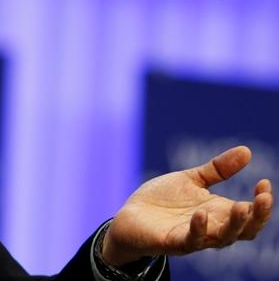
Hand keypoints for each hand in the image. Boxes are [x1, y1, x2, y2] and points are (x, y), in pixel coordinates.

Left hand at [102, 146, 272, 266]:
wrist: (129, 217)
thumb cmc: (162, 201)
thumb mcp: (191, 180)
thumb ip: (217, 169)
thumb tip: (247, 150)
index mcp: (218, 212)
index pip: (250, 214)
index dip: (262, 204)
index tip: (264, 182)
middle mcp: (211, 227)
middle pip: (243, 230)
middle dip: (257, 216)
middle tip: (264, 198)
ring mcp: (193, 237)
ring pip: (222, 238)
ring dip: (234, 224)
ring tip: (241, 206)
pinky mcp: (172, 242)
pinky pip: (190, 241)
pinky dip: (198, 229)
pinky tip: (201, 214)